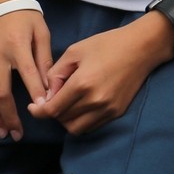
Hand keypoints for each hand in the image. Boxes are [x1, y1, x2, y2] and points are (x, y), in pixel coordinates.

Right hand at [0, 0, 50, 140]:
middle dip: (9, 116)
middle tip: (17, 135)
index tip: (44, 111)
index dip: (37, 95)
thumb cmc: (25, 15)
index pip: (29, 76)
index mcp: (17, 46)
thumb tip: (49, 87)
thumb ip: (44, 59)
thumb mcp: (41, 32)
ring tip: (0, 132)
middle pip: (0, 92)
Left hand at [27, 12, 173, 134]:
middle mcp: (95, 101)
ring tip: (65, 105)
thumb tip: (46, 94)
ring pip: (77, 128)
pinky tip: (80, 106)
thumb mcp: (75, 51)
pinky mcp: (117, 112)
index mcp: (82, 84)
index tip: (33, 108)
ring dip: (66, 120)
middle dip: (52, 113)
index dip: (38, 112)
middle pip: (63, 121)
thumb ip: (56, 74)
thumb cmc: (107, 44)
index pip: (53, 110)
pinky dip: (81, 121)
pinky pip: (92, 126)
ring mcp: (108, 109)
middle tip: (50, 101)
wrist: (141, 48)